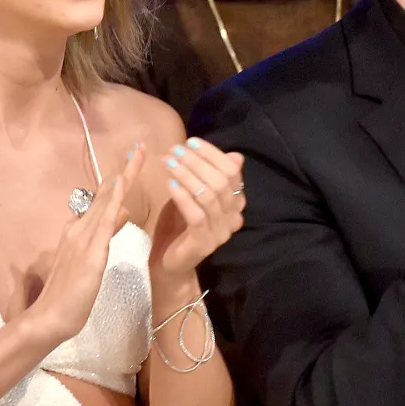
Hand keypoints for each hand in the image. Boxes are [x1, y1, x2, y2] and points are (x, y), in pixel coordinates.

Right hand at [28, 148, 144, 343]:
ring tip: (137, 155)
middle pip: (105, 194)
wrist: (50, 317)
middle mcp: (78, 228)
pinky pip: (103, 221)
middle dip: (124, 170)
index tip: (132, 160)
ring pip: (105, 201)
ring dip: (122, 177)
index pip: (102, 200)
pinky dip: (113, 200)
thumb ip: (105, 233)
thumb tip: (121, 211)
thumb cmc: (70, 294)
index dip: (118, 180)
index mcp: (79, 230)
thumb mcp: (93, 258)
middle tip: (140, 147)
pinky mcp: (90, 252)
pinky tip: (121, 184)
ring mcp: (82, 238)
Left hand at [151, 138, 244, 285]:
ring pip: (209, 196)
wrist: (168, 263)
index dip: (212, 154)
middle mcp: (233, 217)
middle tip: (175, 150)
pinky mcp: (204, 243)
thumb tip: (236, 155)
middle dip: (197, 162)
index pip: (231, 172)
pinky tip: (169, 184)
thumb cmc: (179, 225)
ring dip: (187, 175)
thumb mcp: (193, 195)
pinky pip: (197, 215)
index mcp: (235, 204)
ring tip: (168, 162)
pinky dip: (183, 196)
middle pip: (221, 182)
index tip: (190, 141)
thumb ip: (209, 176)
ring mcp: (221, 232)